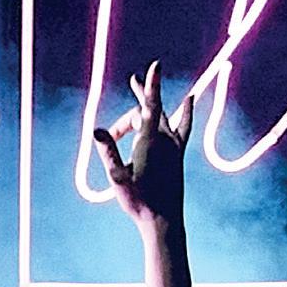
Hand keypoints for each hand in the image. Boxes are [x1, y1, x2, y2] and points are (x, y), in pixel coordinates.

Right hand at [93, 63, 187, 229]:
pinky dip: (185, 112)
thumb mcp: (118, 179)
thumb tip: (96, 130)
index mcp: (150, 143)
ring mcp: (173, 147)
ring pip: (160, 117)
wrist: (163, 220)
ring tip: (136, 86)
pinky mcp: (177, 154)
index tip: (156, 65)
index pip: (151, 106)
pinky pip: (182, 127)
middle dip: (130, 112)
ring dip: (148, 105)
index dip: (152, 85)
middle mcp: (165, 140)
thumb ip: (108, 153)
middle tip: (128, 92)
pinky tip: (190, 99)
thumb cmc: (139, 202)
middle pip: (145, 113)